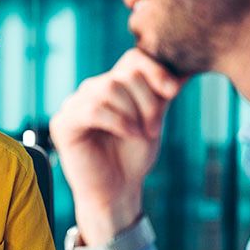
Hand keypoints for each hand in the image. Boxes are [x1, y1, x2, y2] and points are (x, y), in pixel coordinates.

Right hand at [50, 49, 183, 243]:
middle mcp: (90, 90)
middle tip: (154, 128)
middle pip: (123, 75)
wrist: (117, 191)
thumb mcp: (154, 118)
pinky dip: (118, 121)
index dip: (155, 70)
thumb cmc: (133, 157)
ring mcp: (73, 105)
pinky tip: (129, 134)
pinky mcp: (63, 123)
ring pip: (108, 88)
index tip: (173, 92)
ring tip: (141, 134)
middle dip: (147, 101)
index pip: (132, 58)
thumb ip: (162, 93)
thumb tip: (187, 69)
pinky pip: (94, 109)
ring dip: (133, 113)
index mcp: (111, 85)